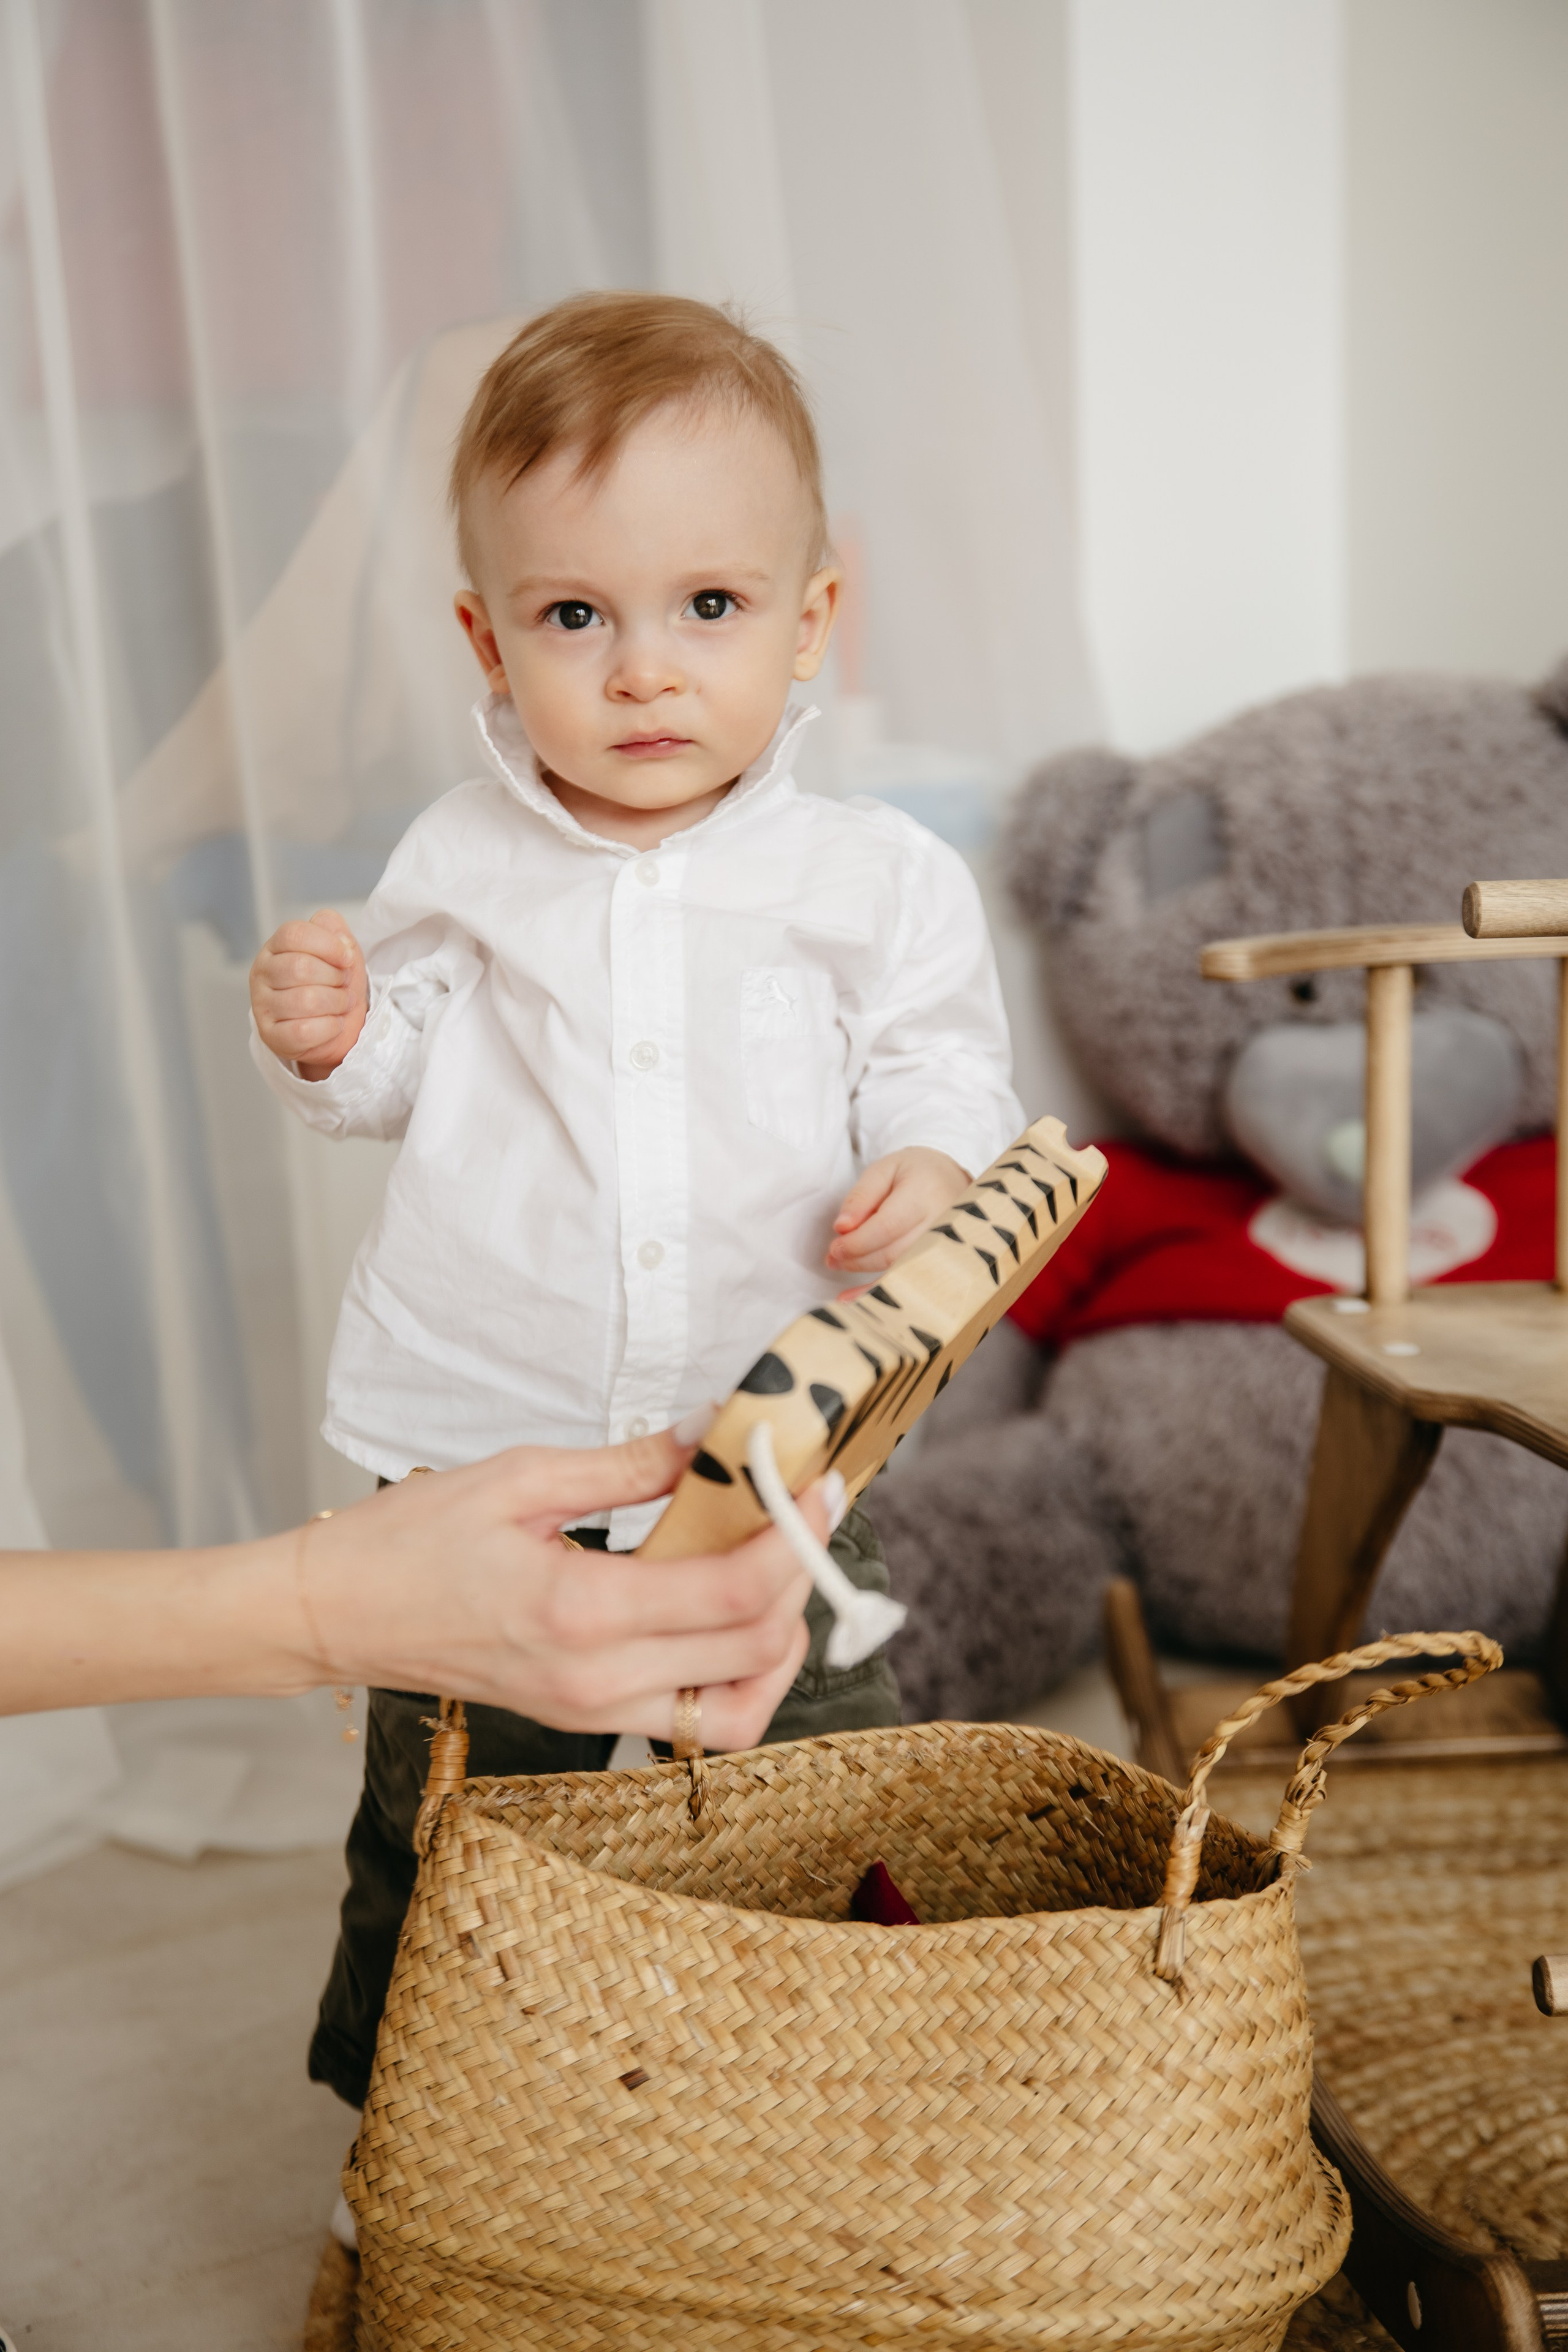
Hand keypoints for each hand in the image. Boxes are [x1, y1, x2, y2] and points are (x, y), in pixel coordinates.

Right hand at [0, 1430, 817, 1752]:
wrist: (334, 1617)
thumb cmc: (408, 1541)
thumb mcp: (519, 1478)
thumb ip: (629, 1465)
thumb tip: (711, 1438)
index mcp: (580, 1613)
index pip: (735, 1594)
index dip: (796, 1540)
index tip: (820, 1487)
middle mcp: (597, 1682)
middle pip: (755, 1649)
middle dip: (803, 1576)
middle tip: (809, 1511)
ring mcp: (593, 1714)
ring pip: (739, 1709)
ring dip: (780, 1642)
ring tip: (777, 1570)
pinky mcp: (587, 1721)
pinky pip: (695, 1722)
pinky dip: (737, 1681)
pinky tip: (732, 1619)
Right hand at [250, 906, 367, 1078]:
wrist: (335, 1027)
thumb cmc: (332, 984)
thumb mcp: (338, 950)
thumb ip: (334, 929)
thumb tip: (338, 937)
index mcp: (274, 948)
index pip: (294, 934)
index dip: (328, 945)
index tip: (347, 958)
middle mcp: (261, 974)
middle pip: (300, 967)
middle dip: (335, 977)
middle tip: (343, 985)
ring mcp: (262, 1006)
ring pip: (305, 1000)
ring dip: (336, 1003)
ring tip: (342, 1004)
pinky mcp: (272, 1036)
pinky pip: (304, 1031)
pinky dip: (330, 1028)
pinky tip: (334, 1024)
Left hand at [825, 1145, 970, 1279]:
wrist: (951, 1179)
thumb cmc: (914, 1172)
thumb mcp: (884, 1170)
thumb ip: (861, 1197)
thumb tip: (842, 1228)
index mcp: (925, 1194)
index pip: (888, 1227)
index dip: (858, 1242)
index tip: (834, 1247)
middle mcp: (941, 1223)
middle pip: (893, 1253)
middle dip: (857, 1259)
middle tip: (833, 1256)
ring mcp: (945, 1246)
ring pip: (899, 1270)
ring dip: (864, 1273)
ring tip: (839, 1265)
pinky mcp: (941, 1261)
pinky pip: (908, 1281)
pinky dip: (878, 1291)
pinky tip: (852, 1297)